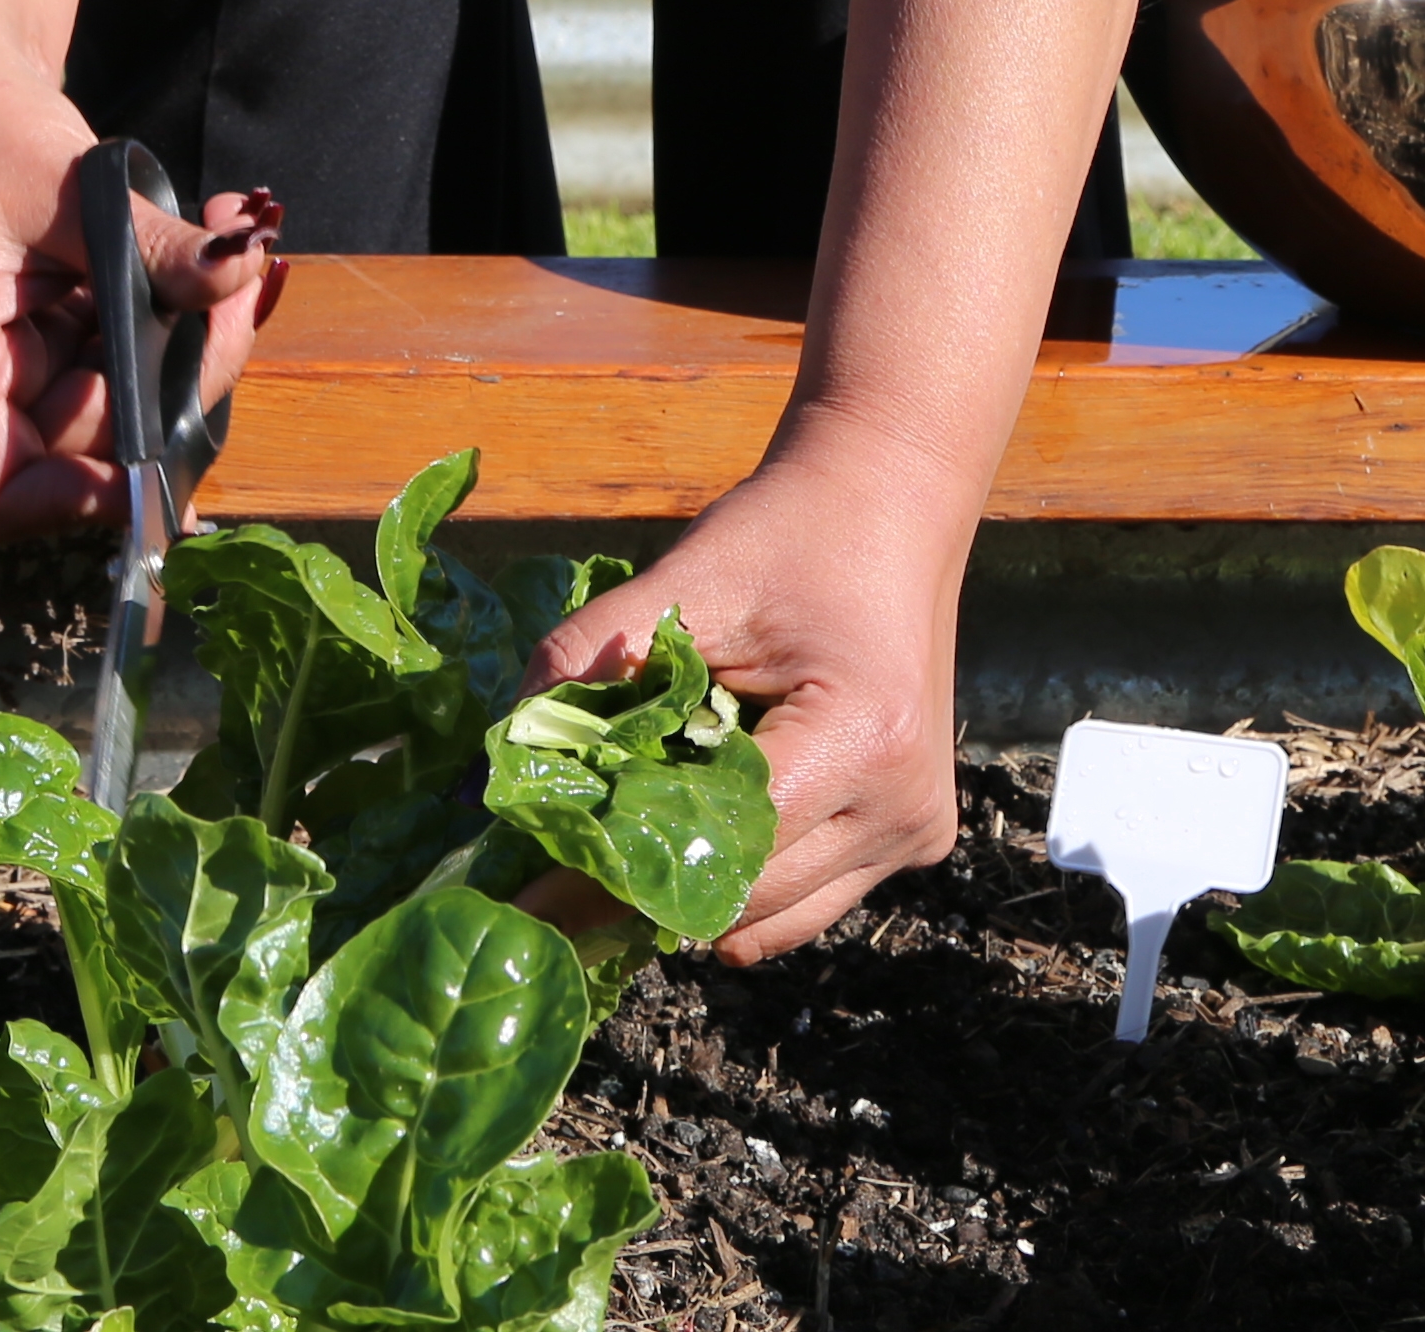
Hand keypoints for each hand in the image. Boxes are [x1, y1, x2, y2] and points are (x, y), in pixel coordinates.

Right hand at [0, 87, 280, 534]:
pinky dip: (177, 306)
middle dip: (178, 381)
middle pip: (94, 450)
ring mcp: (27, 360)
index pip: (7, 495)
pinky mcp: (63, 330)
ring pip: (132, 400)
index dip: (87, 496)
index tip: (167, 441)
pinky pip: (136, 351)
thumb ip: (152, 245)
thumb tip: (243, 269)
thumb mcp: (67, 184)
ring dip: (192, 336)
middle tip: (233, 292)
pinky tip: (209, 230)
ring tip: (228, 235)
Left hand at [528, 423, 972, 961]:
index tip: (541, 884)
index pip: (727, 840)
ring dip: (693, 893)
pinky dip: (742, 884)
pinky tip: (693, 837)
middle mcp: (903, 802)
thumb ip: (588, 661)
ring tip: (623, 851)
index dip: (625, 861)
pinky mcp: (914, 837)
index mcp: (862, 736)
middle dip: (645, 885)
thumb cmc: (787, 534)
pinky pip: (806, 900)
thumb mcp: (682, 582)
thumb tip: (508, 760)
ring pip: (773, 919)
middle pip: (747, 896)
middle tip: (557, 880)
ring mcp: (916, 829)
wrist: (886, 506)